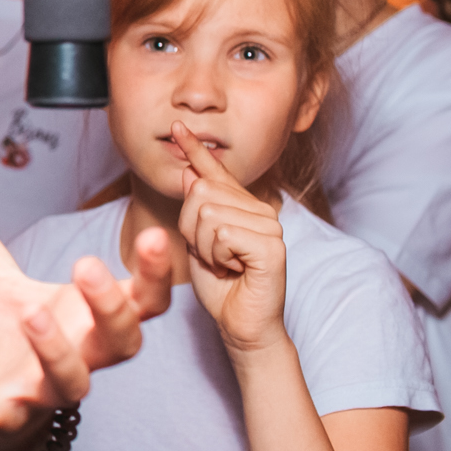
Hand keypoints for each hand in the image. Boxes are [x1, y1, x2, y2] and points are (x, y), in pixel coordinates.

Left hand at [0, 164, 171, 450]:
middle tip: (86, 265)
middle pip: (122, 342)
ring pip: (72, 383)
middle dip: (110, 306)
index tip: (152, 234)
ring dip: (57, 351)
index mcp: (90, 320)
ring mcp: (45, 393)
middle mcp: (81, 358)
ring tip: (33, 315)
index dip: (154, 273)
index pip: (143, 300)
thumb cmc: (11, 334)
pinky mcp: (2, 419)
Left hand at [173, 121, 288, 354]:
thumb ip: (197, 209)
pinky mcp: (272, 246)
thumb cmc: (220, 285)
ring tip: (224, 264)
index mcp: (243, 207)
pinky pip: (222, 233)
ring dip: (204, 246)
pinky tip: (233, 269)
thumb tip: (191, 173)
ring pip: (208, 213)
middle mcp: (261, 210)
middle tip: (211, 255)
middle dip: (191, 228)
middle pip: (200, 193)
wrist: (240, 323)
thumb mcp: (198, 242)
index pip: (216, 172)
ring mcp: (270, 227)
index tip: (177, 127)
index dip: (195, 150)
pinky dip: (216, 256)